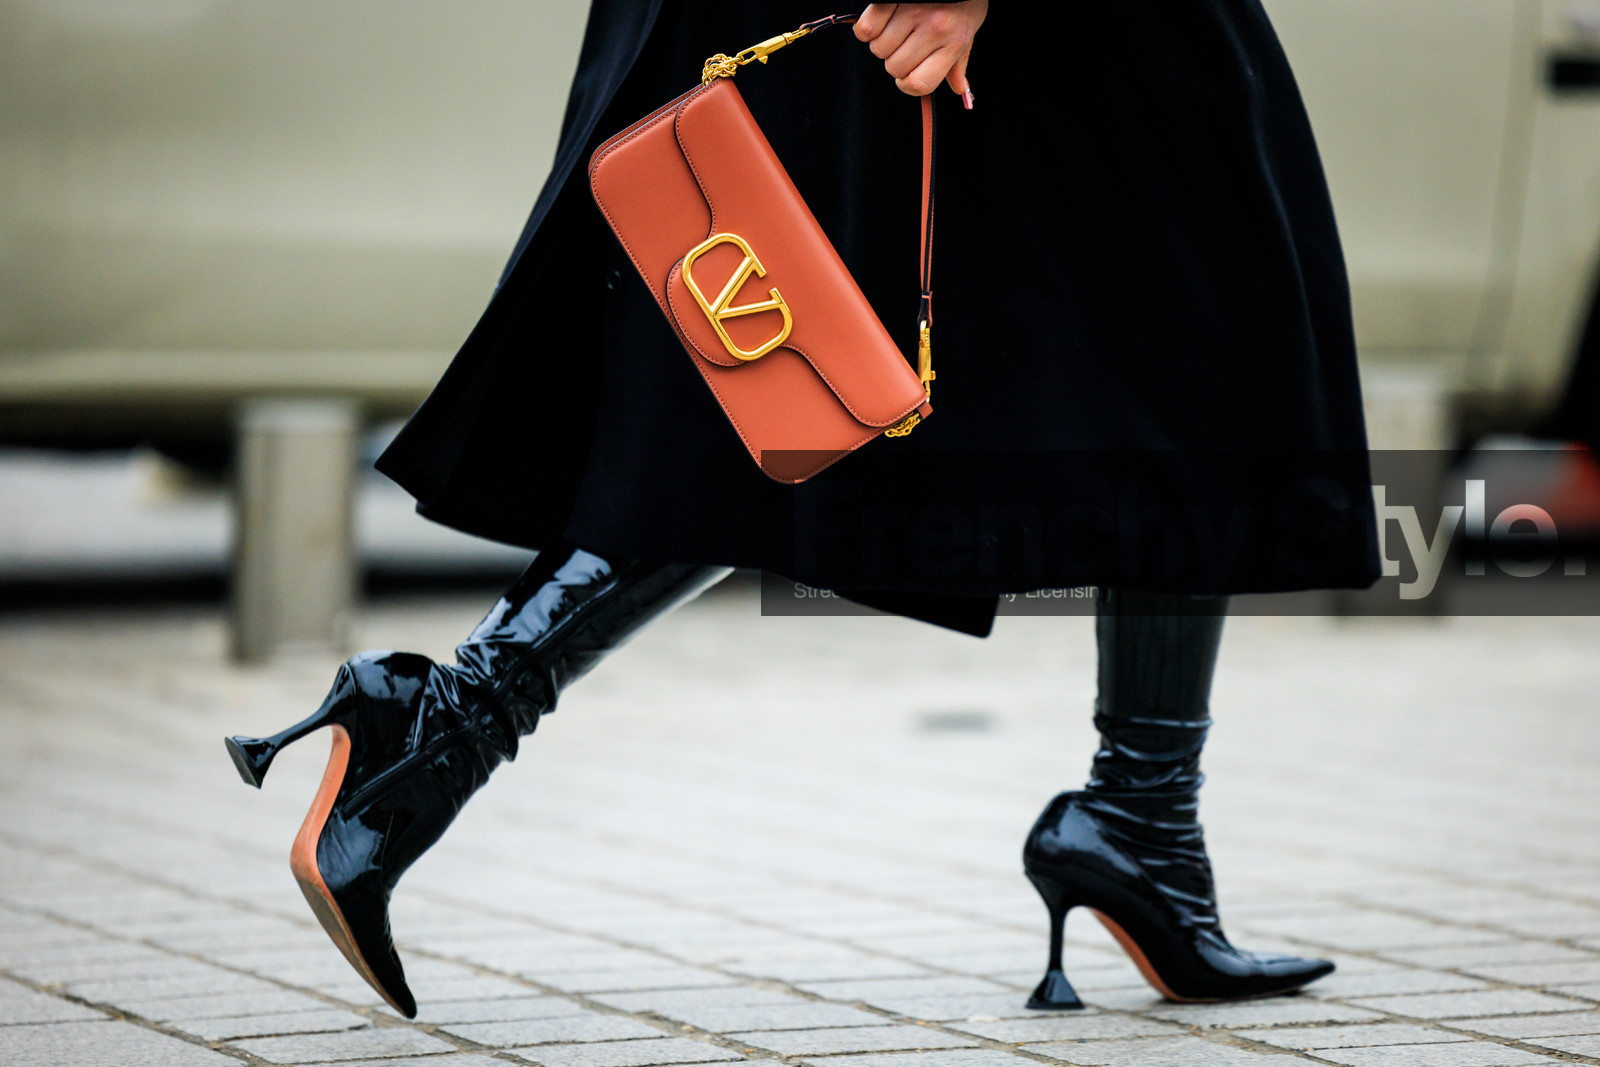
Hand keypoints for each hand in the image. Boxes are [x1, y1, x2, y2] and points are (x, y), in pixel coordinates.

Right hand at [854, 1, 987, 103]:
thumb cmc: (963, 2)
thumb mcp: (968, 31)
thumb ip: (959, 61)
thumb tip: (957, 87)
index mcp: (953, 43)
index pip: (919, 84)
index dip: (908, 84)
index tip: (908, 76)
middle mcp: (934, 29)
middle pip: (894, 67)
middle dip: (895, 60)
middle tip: (904, 44)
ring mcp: (913, 12)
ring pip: (879, 49)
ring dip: (882, 43)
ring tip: (895, 29)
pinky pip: (866, 28)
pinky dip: (867, 29)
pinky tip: (880, 21)